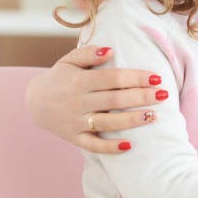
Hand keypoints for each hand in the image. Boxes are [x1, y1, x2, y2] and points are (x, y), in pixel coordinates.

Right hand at [25, 45, 163, 153]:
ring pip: (107, 123)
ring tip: (153, 116)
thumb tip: (110, 50)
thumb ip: (89, 53)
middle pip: (115, 100)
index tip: (156, 78)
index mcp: (80, 81)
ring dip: (131, 121)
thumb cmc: (60, 78)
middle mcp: (78, 102)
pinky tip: (129, 146)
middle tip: (163, 95)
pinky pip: (93, 146)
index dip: (136, 78)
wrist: (34, 102)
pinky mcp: (74, 138)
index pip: (113, 78)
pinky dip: (110, 148)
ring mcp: (76, 122)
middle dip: (141, 97)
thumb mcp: (69, 60)